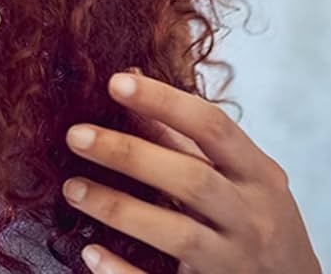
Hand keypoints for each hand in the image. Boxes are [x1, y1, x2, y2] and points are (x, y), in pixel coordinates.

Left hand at [61, 68, 322, 273]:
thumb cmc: (255, 213)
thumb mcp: (236, 171)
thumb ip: (182, 132)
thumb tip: (129, 76)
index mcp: (257, 175)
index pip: (213, 127)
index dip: (164, 101)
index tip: (115, 82)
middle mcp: (251, 218)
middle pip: (192, 181)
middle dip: (130, 155)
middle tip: (76, 136)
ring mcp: (234, 262)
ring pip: (178, 234)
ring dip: (119, 209)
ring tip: (72, 188)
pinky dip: (124, 271)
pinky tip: (90, 252)